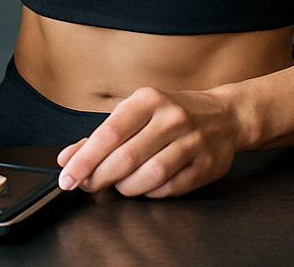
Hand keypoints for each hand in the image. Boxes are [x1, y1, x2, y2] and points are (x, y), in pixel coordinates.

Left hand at [57, 87, 240, 197]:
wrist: (226, 116)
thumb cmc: (171, 114)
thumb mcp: (135, 112)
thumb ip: (100, 135)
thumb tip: (67, 157)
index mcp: (149, 100)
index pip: (109, 133)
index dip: (85, 158)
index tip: (68, 175)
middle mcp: (172, 118)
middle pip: (127, 157)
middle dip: (100, 177)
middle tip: (86, 185)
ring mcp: (192, 142)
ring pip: (150, 176)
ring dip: (126, 187)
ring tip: (118, 184)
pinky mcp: (207, 165)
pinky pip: (171, 188)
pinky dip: (151, 192)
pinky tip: (144, 186)